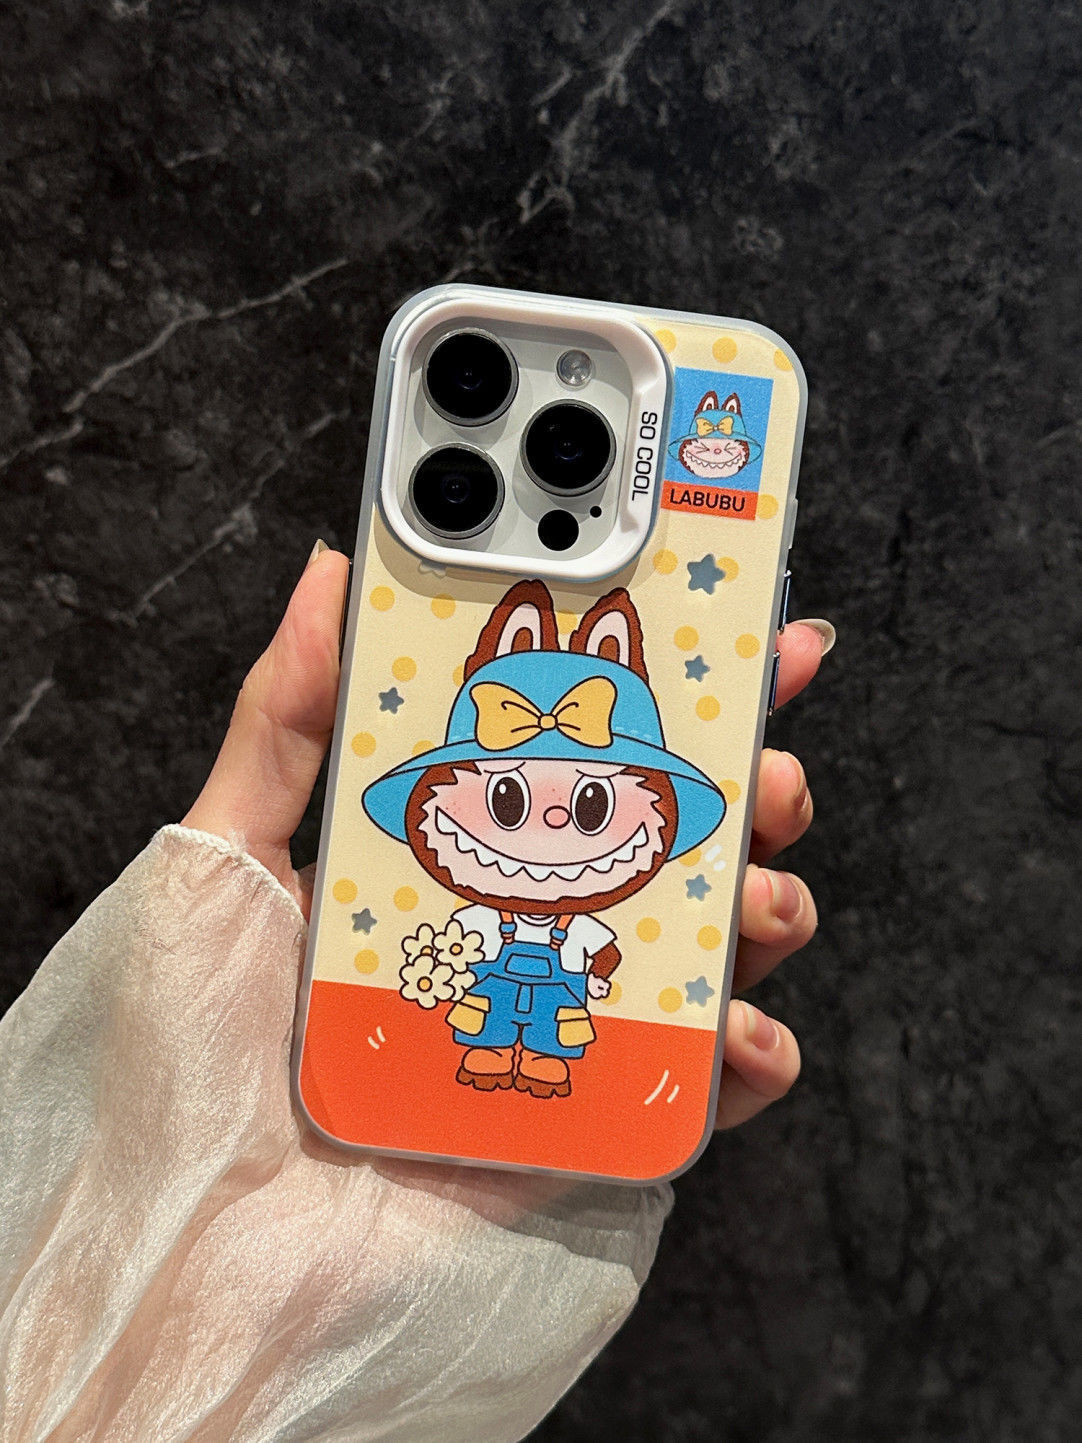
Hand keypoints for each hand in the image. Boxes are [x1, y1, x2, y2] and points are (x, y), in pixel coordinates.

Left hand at [184, 543, 830, 1144]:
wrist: (216, 1250)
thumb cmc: (206, 1057)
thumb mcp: (229, 858)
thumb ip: (285, 720)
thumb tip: (332, 576)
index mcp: (466, 854)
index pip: (585, 749)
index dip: (669, 684)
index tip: (738, 620)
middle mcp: (536, 926)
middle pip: (680, 832)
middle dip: (753, 779)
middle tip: (765, 762)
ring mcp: (582, 1018)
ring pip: (723, 939)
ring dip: (768, 899)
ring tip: (750, 894)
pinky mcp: (605, 1120)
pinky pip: (711, 1082)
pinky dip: (751, 1049)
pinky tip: (736, 1031)